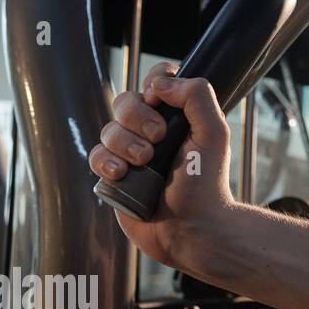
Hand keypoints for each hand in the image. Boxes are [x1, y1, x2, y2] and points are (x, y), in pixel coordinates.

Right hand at [89, 62, 235, 268]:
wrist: (191, 227)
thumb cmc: (206, 183)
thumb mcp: (213, 134)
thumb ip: (197, 98)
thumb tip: (160, 83)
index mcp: (178, 116)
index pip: (157, 81)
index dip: (155, 84)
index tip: (162, 102)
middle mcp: (152, 131)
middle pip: (125, 100)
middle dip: (138, 117)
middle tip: (159, 138)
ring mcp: (131, 152)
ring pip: (109, 129)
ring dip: (126, 143)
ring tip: (145, 162)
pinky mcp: (114, 174)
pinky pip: (95, 155)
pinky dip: (107, 162)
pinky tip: (123, 174)